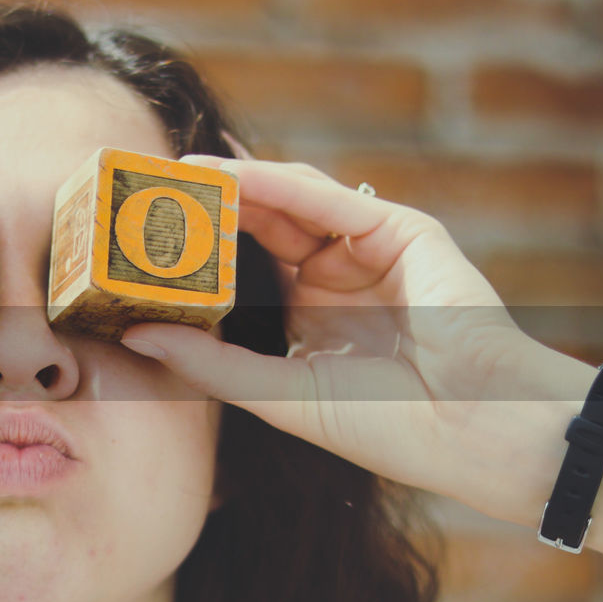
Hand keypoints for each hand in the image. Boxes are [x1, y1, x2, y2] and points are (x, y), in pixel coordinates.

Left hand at [120, 158, 589, 524]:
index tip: (139, 234)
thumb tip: (131, 336)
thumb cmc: (384, 426)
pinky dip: (277, 183)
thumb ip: (208, 362)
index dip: (194, 249)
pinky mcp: (400, 230)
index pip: (242, 267)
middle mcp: (335, 277)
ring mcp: (367, 250)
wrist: (470, 430)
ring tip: (174, 171)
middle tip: (147, 183)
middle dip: (206, 204)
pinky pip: (326, 198)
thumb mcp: (277, 392)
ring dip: (232, 183)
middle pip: (259, 225)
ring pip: (288, 202)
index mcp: (309, 317)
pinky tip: (229, 175)